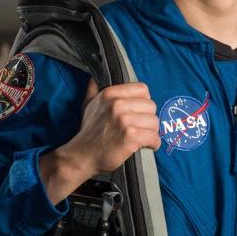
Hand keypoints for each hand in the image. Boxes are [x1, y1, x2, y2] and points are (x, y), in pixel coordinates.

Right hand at [40, 79, 160, 204]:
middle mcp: (117, 104)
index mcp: (109, 94)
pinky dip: (154, 143)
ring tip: (143, 138)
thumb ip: (93, 91)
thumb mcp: (88, 106)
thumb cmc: (89, 132)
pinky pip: (154, 137)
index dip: (144, 101)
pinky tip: (148, 146)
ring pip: (154, 122)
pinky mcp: (130, 137)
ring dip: (152, 132)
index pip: (143, 89)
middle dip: (149, 119)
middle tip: (142, 128)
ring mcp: (124, 121)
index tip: (140, 112)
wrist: (82, 156)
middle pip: (151, 106)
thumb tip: (94, 79)